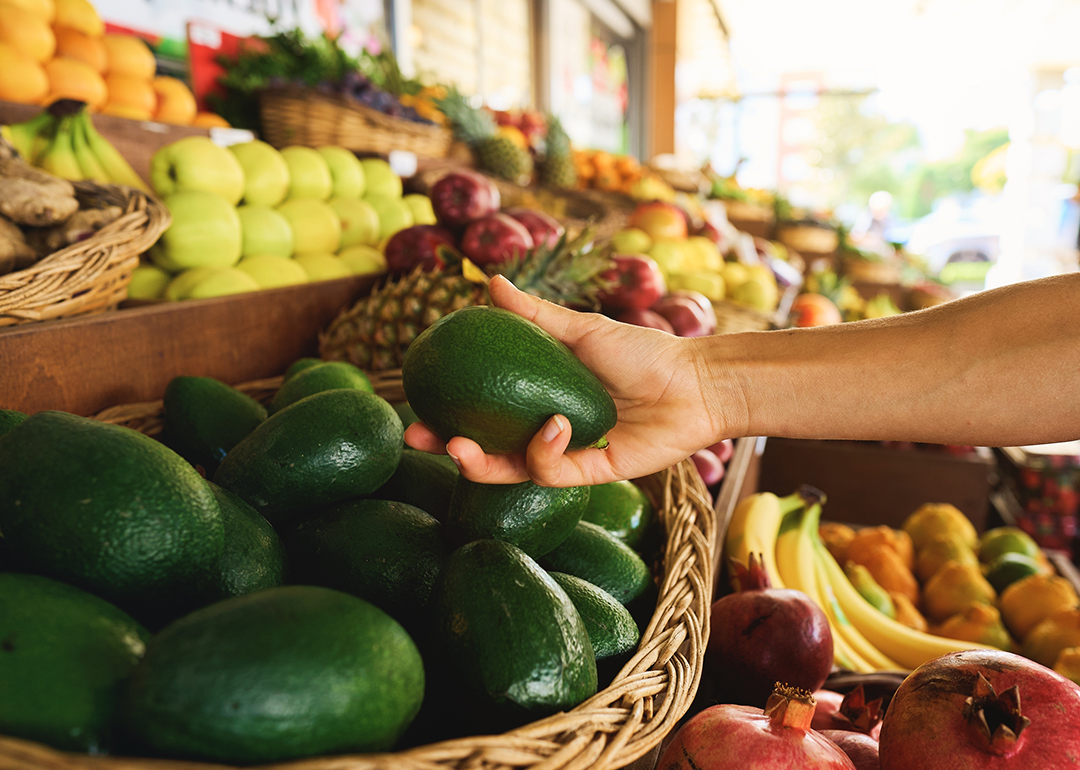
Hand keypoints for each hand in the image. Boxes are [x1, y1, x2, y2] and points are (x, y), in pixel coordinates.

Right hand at [404, 275, 730, 485]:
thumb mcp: (583, 330)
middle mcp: (546, 428)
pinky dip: (544, 450)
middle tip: (421, 439)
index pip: (484, 409)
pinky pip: (551, 472)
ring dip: (481, 462)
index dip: (448, 411)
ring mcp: (566, 454)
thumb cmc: (644, 352)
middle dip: (448, 450)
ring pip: (511, 470)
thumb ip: (536, 315)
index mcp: (538, 397)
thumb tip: (490, 281)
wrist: (695, 383)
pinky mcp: (590, 475)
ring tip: (460, 446)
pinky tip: (552, 424)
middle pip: (487, 447)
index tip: (415, 403)